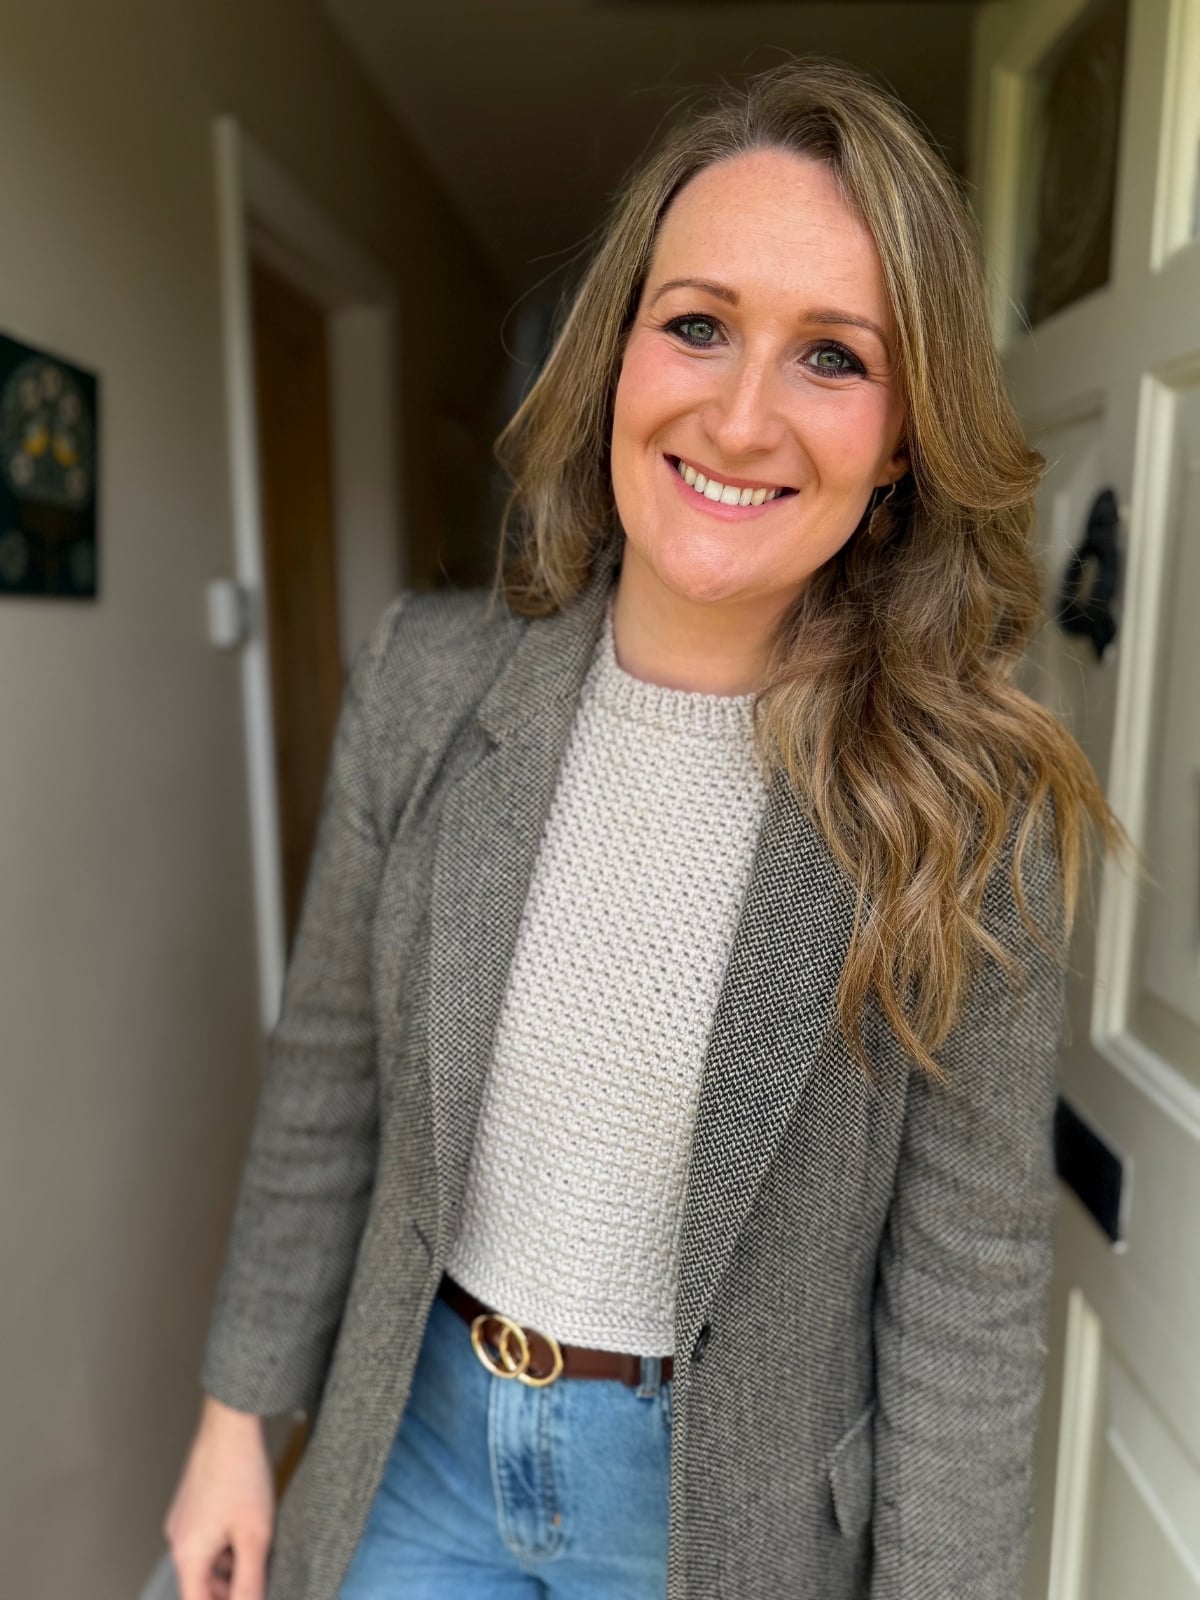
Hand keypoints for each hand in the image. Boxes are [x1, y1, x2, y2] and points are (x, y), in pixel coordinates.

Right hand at [164, 1397, 275, 1599]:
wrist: (231, 1425)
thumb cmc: (242, 1476)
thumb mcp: (254, 1537)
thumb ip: (249, 1582)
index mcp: (187, 1555)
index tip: (247, 1599)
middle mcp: (178, 1540)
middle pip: (200, 1584)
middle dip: (228, 1590)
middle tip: (260, 1582)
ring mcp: (183, 1520)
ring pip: (206, 1560)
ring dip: (229, 1567)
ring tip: (260, 1554)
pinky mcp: (192, 1504)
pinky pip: (206, 1538)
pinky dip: (226, 1545)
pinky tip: (250, 1532)